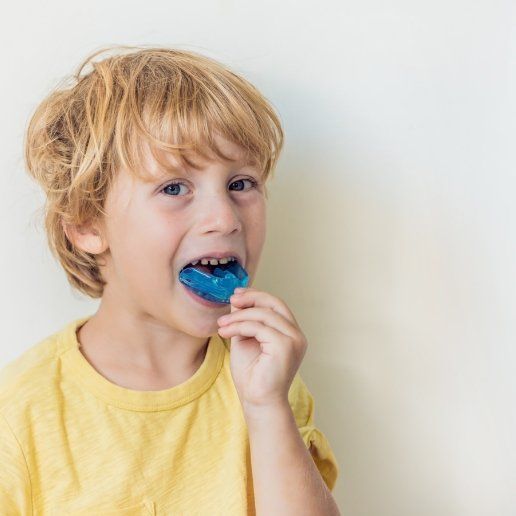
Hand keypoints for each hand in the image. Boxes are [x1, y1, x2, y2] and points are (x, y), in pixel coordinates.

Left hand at [216, 287, 307, 414]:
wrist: (257, 402)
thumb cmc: (252, 376)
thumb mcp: (245, 340)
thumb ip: (244, 321)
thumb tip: (237, 300)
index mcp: (290, 333)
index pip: (276, 305)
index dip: (257, 295)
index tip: (237, 294)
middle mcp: (296, 335)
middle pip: (275, 303)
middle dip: (251, 298)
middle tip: (231, 299)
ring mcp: (294, 340)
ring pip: (264, 314)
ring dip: (238, 316)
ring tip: (221, 325)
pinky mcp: (285, 346)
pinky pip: (259, 327)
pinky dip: (239, 326)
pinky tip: (225, 333)